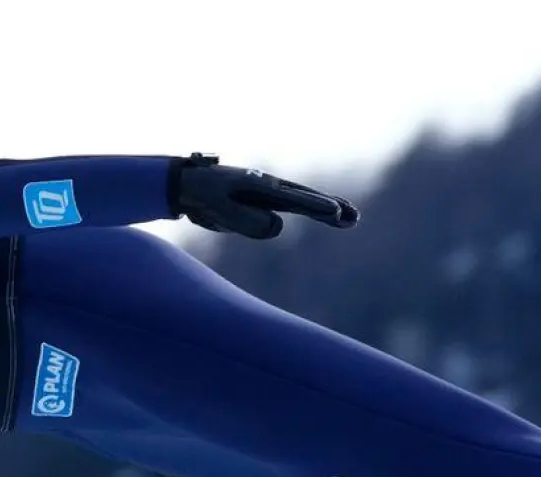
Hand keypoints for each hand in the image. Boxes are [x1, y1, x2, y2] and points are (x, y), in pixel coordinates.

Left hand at [173, 153, 358, 238]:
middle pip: (306, 198)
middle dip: (330, 207)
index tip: (334, 211)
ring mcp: (268, 196)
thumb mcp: (219, 210)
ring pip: (304, 203)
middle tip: (354, 217)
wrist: (186, 186)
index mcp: (259, 185)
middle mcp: (268, 187)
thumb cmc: (201, 194)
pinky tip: (333, 216)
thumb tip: (279, 227)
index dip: (314, 206)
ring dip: (328, 210)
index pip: (292, 199)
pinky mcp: (263, 206)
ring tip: (351, 218)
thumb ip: (246, 221)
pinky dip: (314, 210)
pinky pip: (294, 210)